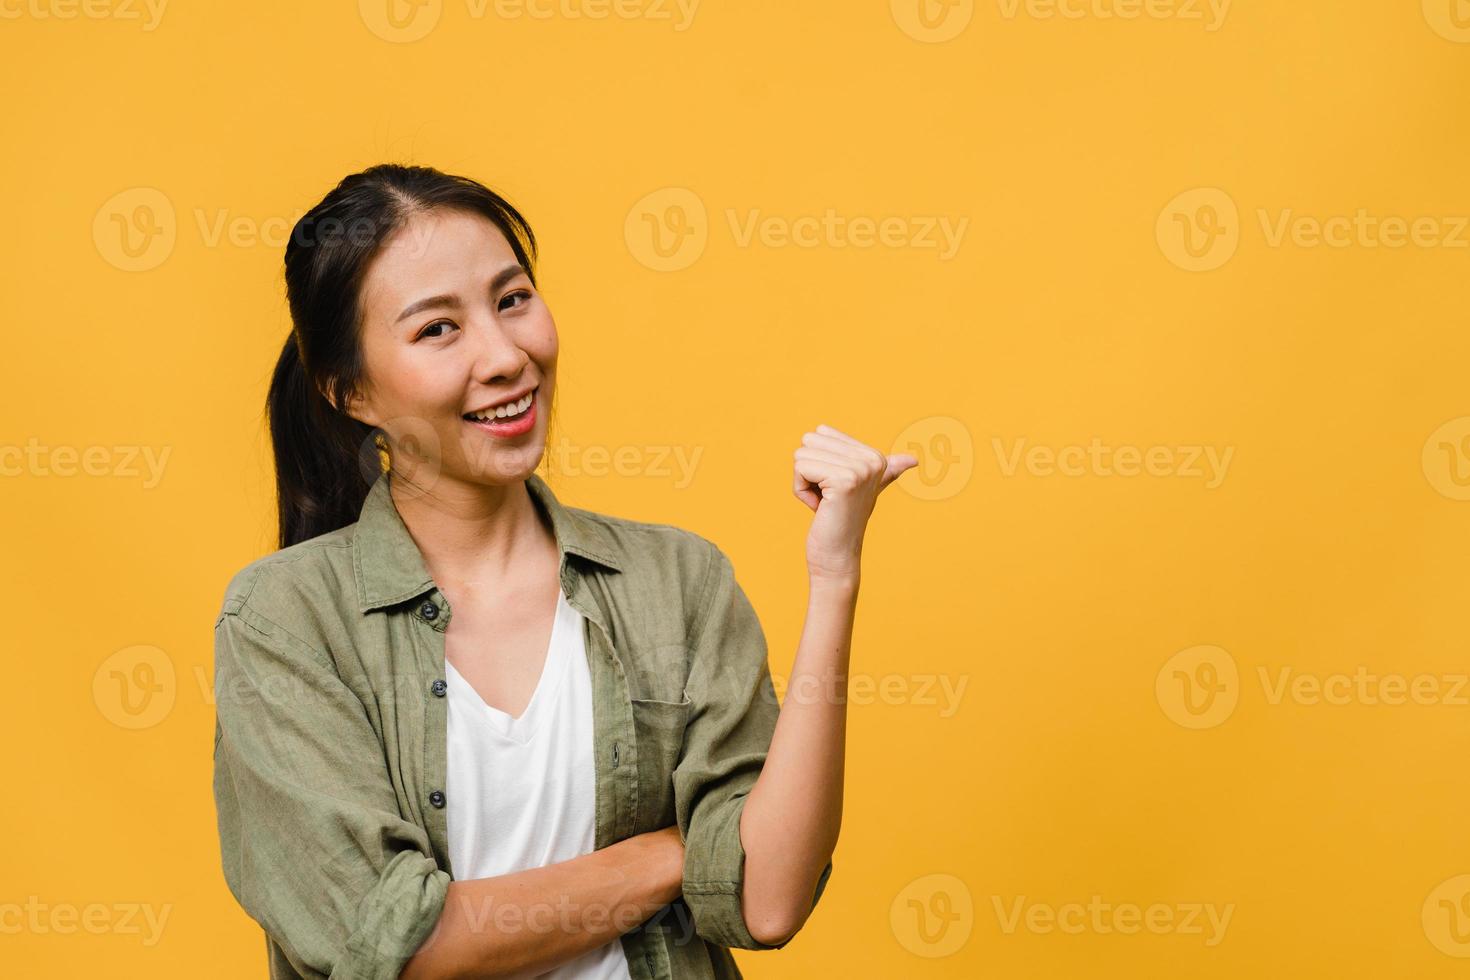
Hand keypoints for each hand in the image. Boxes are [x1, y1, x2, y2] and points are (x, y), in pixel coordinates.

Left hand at [793, 424, 917, 581]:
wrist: (836, 557)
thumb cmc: (841, 520)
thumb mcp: (860, 488)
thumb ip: (883, 471)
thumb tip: (913, 460)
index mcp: (875, 456)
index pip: (820, 432)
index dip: (817, 462)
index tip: (833, 488)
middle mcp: (872, 459)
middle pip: (809, 440)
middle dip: (807, 470)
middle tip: (827, 497)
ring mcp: (860, 470)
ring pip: (802, 454)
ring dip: (804, 482)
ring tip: (825, 503)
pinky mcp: (844, 481)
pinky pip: (800, 469)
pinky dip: (801, 491)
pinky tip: (819, 508)